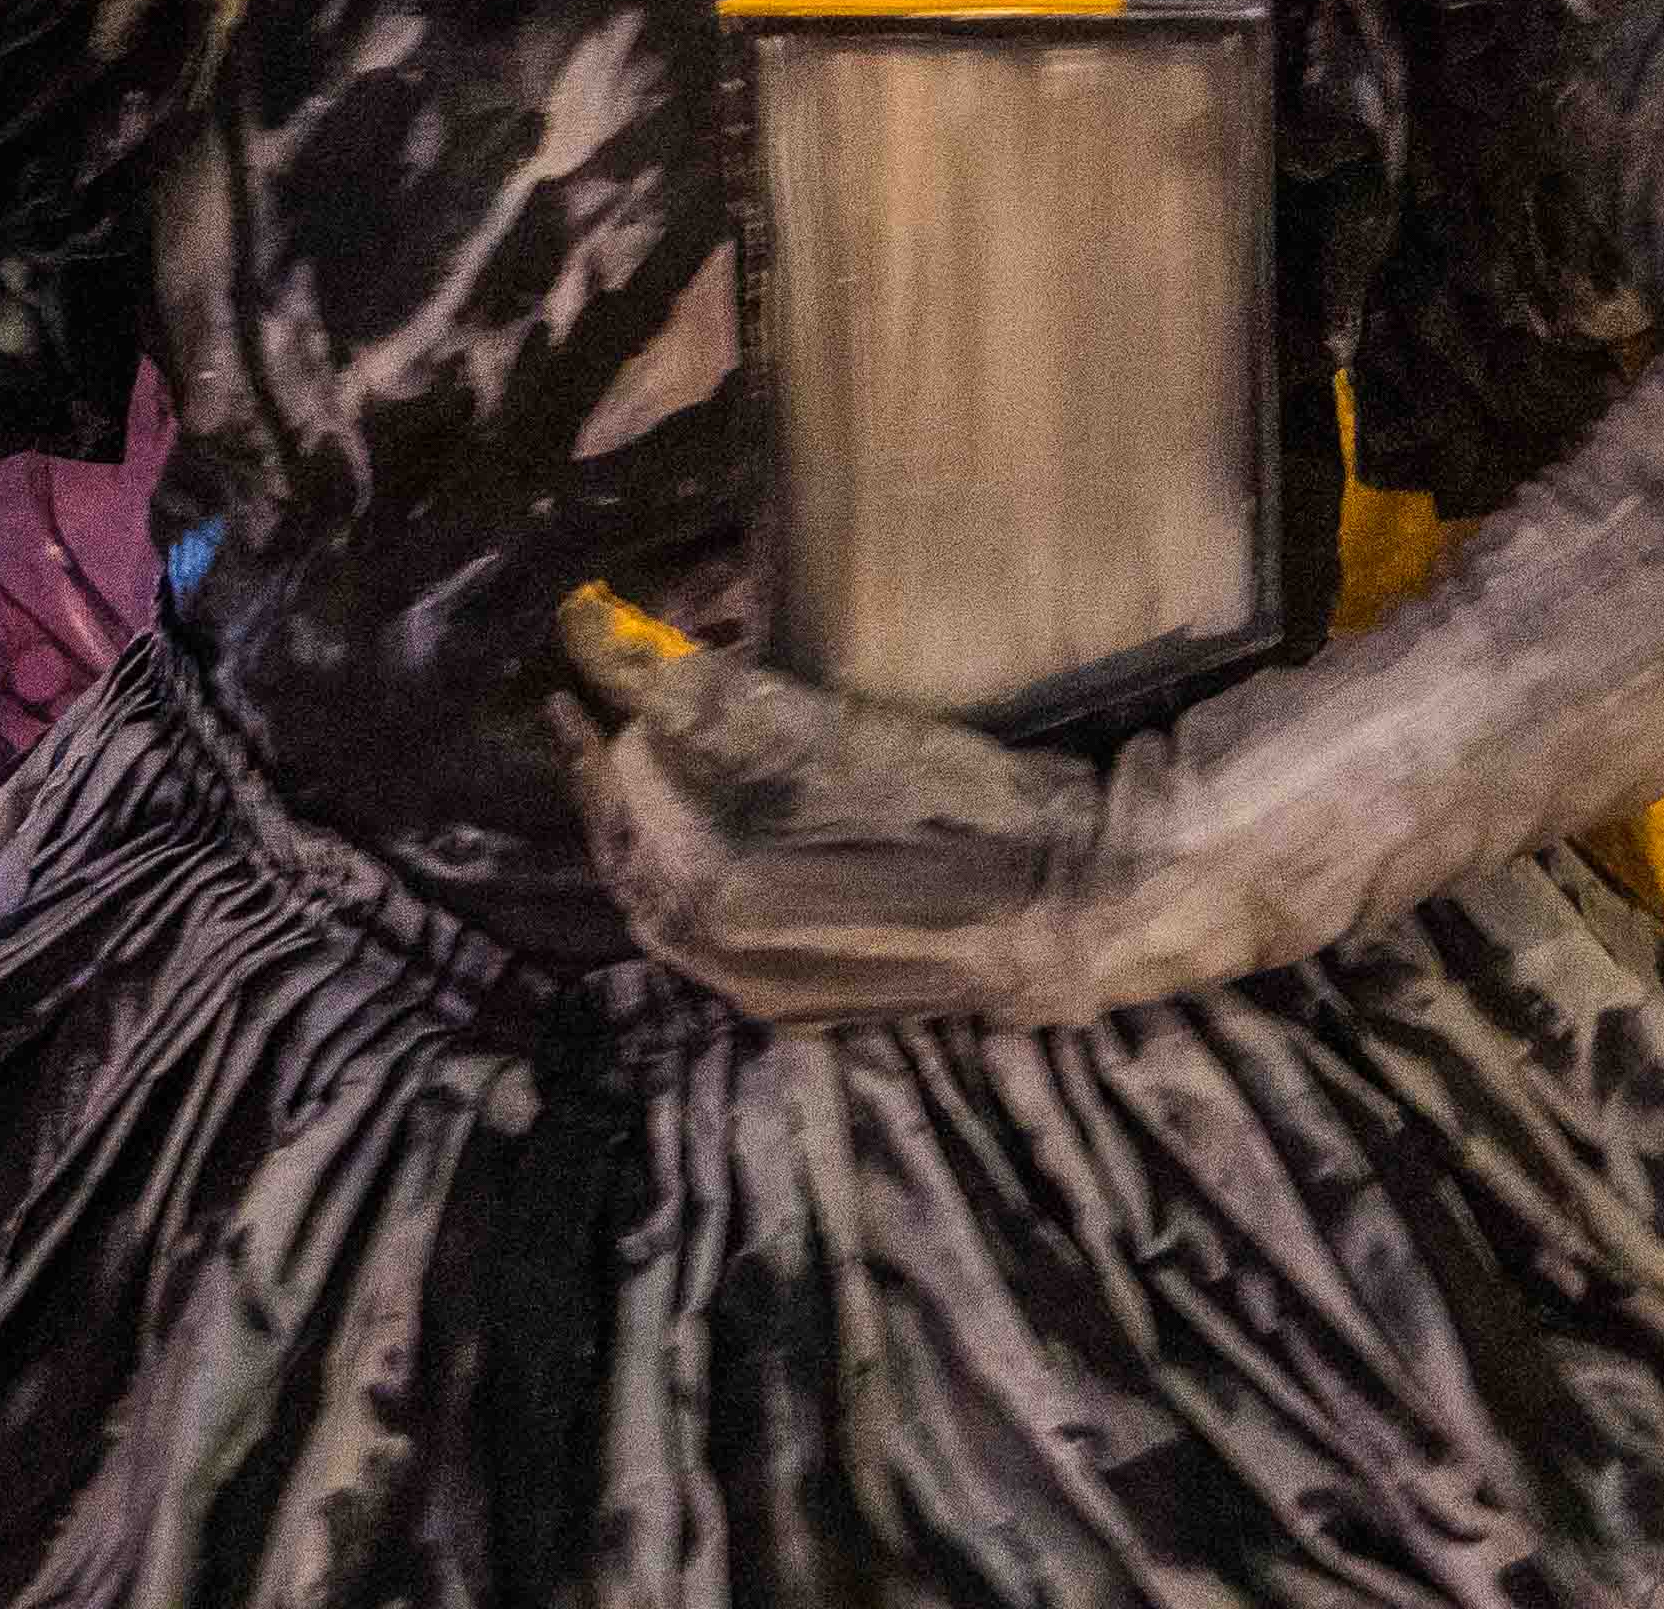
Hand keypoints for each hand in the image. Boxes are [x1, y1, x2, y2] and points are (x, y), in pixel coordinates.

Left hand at [558, 588, 1157, 1027]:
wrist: (1076, 906)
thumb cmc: (970, 813)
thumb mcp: (852, 742)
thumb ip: (730, 709)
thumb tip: (627, 661)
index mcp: (737, 901)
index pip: (634, 815)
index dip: (607, 752)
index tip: (589, 691)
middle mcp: (738, 965)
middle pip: (635, 875)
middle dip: (608, 798)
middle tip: (587, 727)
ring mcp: (774, 994)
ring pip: (668, 914)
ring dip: (643, 839)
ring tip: (635, 771)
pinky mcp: (809, 1002)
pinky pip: (711, 945)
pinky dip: (687, 881)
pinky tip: (703, 836)